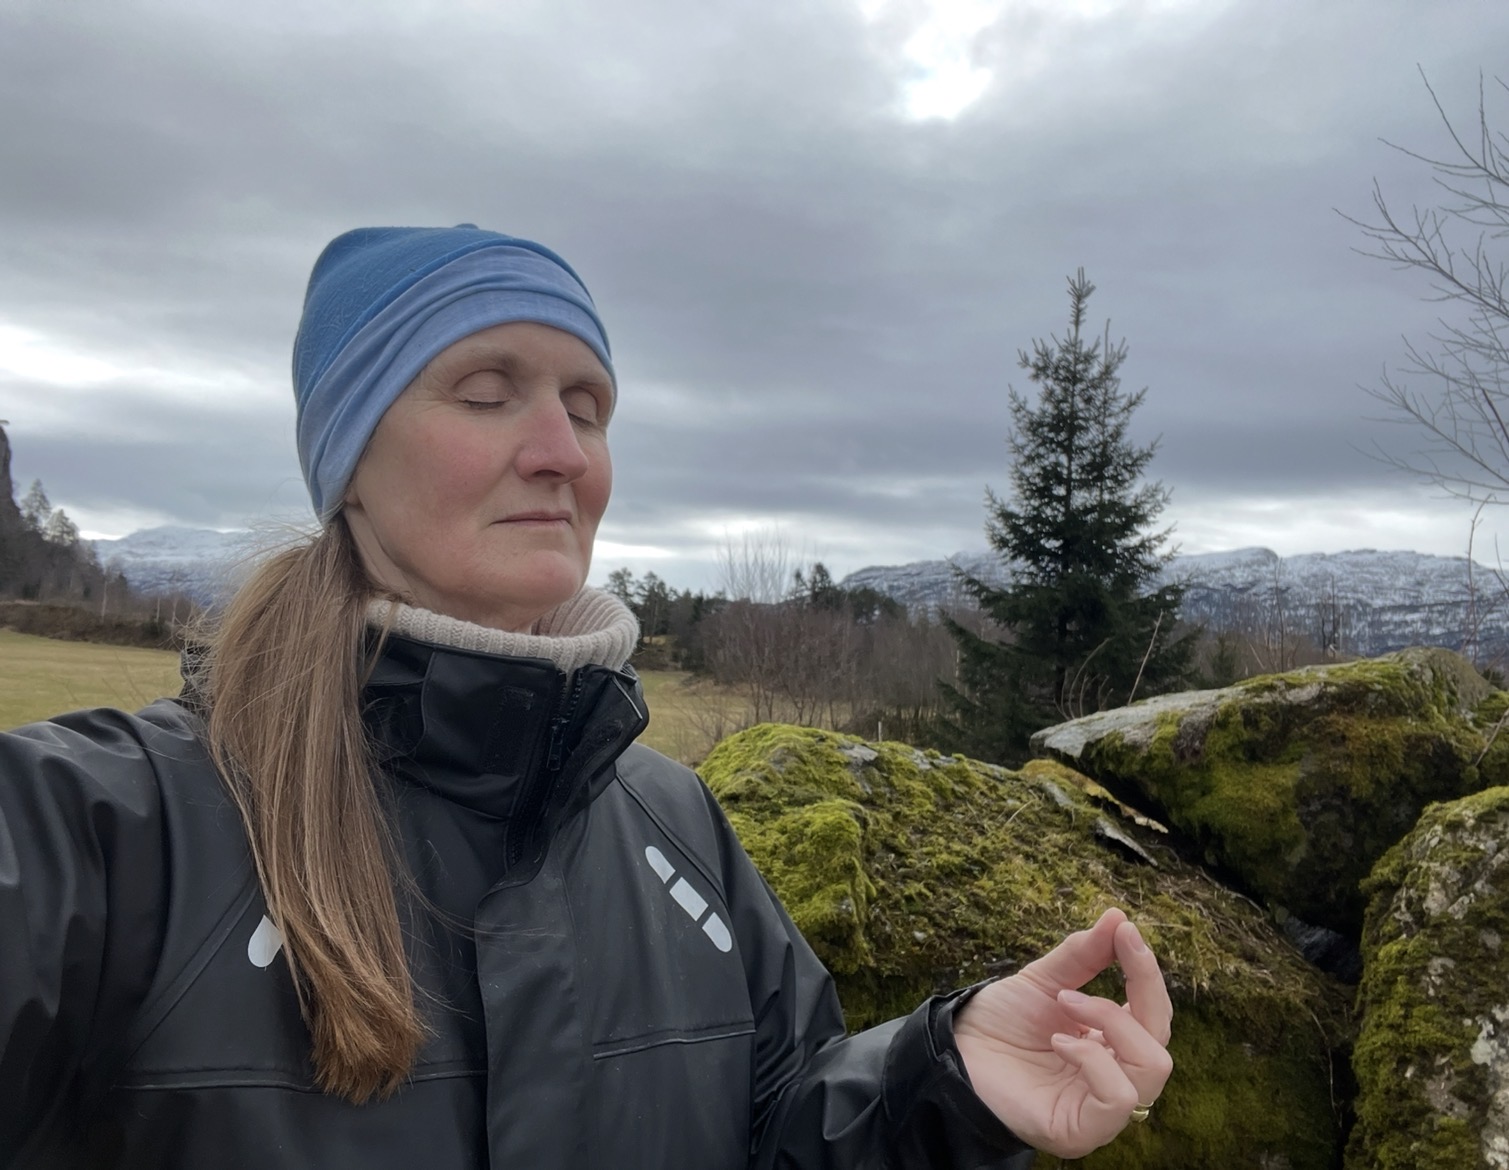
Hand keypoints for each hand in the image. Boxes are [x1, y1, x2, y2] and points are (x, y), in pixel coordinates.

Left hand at [952, 908, 1172, 1158]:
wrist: (953, 1051)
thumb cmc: (998, 1023)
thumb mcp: (1044, 981)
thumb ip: (1084, 955)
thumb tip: (1118, 917)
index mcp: (1110, 1045)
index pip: (1152, 1012)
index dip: (1146, 971)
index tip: (1127, 930)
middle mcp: (1113, 1077)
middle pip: (1160, 1037)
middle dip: (1141, 988)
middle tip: (1107, 957)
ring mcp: (1101, 1107)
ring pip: (1152, 1067)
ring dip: (1112, 1021)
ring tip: (1066, 1003)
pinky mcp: (1083, 1129)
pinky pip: (1118, 1097)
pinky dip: (1094, 1059)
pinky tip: (1059, 1042)